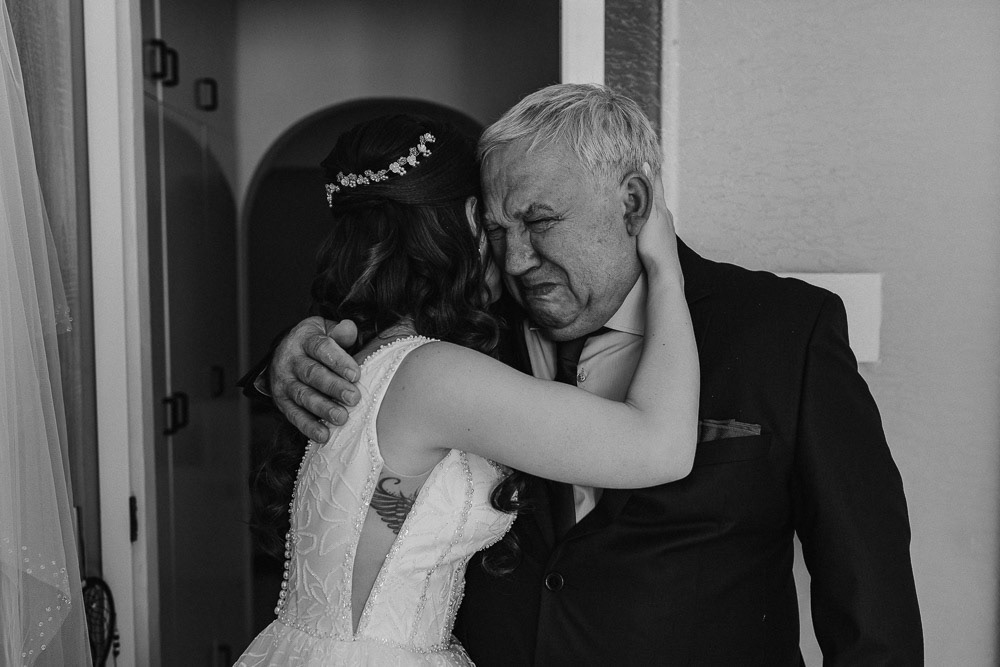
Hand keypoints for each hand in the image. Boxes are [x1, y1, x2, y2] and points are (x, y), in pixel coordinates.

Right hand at [269, 317, 360, 441]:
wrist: (285, 352)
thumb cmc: (315, 342)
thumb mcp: (325, 329)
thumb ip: (340, 332)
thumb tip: (350, 329)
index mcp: (304, 339)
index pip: (320, 348)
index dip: (338, 361)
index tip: (355, 374)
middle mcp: (290, 359)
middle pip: (312, 373)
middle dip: (333, 387)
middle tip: (353, 398)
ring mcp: (283, 381)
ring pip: (302, 395)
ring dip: (322, 408)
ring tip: (341, 418)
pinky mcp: (281, 401)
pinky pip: (294, 415)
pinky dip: (308, 426)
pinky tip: (324, 435)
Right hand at [636, 167, 681, 281]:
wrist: (664, 270)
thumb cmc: (654, 244)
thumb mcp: (649, 214)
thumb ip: (647, 192)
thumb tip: (646, 166)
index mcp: (660, 207)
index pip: (655, 182)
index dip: (650, 168)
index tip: (646, 155)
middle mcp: (664, 215)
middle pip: (655, 194)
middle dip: (647, 182)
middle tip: (638, 170)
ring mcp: (663, 227)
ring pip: (654, 207)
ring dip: (646, 198)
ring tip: (637, 192)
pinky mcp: (660, 238)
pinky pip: (652, 219)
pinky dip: (646, 212)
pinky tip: (643, 217)